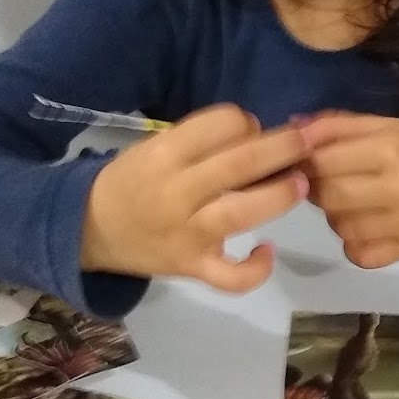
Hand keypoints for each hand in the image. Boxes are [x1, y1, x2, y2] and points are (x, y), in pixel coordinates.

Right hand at [80, 104, 308, 293]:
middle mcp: (177, 193)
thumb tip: (257, 133)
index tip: (253, 127)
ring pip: (241, 213)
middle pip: (239, 164)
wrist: (89, 230)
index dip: (245, 121)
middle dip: (282, 147)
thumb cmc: (132, 181)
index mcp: (164, 155)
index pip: (217, 126)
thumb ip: (199, 142)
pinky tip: (266, 252)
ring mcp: (187, 234)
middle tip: (309, 140)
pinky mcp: (192, 267)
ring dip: (279, 196)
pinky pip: (229, 277)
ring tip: (301, 183)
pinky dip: (253, 269)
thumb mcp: (155, 148)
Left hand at [300, 112, 398, 267]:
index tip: (306, 163)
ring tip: (351, 204)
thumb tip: (292, 133)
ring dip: (335, 217)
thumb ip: (335, 126)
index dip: (305, 163)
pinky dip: (353, 243)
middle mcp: (398, 188)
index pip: (323, 162)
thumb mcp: (380, 126)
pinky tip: (365, 227)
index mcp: (389, 149)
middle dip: (318, 190)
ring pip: (340, 228)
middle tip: (326, 184)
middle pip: (328, 197)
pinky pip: (357, 254)